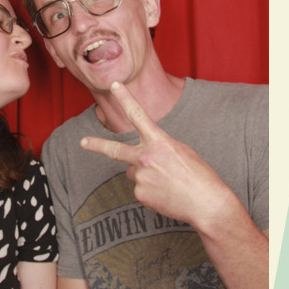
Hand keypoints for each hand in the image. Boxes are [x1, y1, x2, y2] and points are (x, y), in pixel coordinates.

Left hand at [80, 83, 231, 231]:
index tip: (115, 86)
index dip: (125, 99)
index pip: (138, 115)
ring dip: (145, 174)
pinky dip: (151, 190)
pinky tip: (166, 193)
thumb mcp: (181, 151)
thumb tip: (141, 161)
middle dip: (97, 145)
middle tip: (83, 142)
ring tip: (167, 181)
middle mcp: (145, 158)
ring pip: (134, 172)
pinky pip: (141, 188)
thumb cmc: (198, 175)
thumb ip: (158, 149)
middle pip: (115, 150)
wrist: (205, 202)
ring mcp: (141, 177)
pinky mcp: (140, 194)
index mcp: (159, 142)